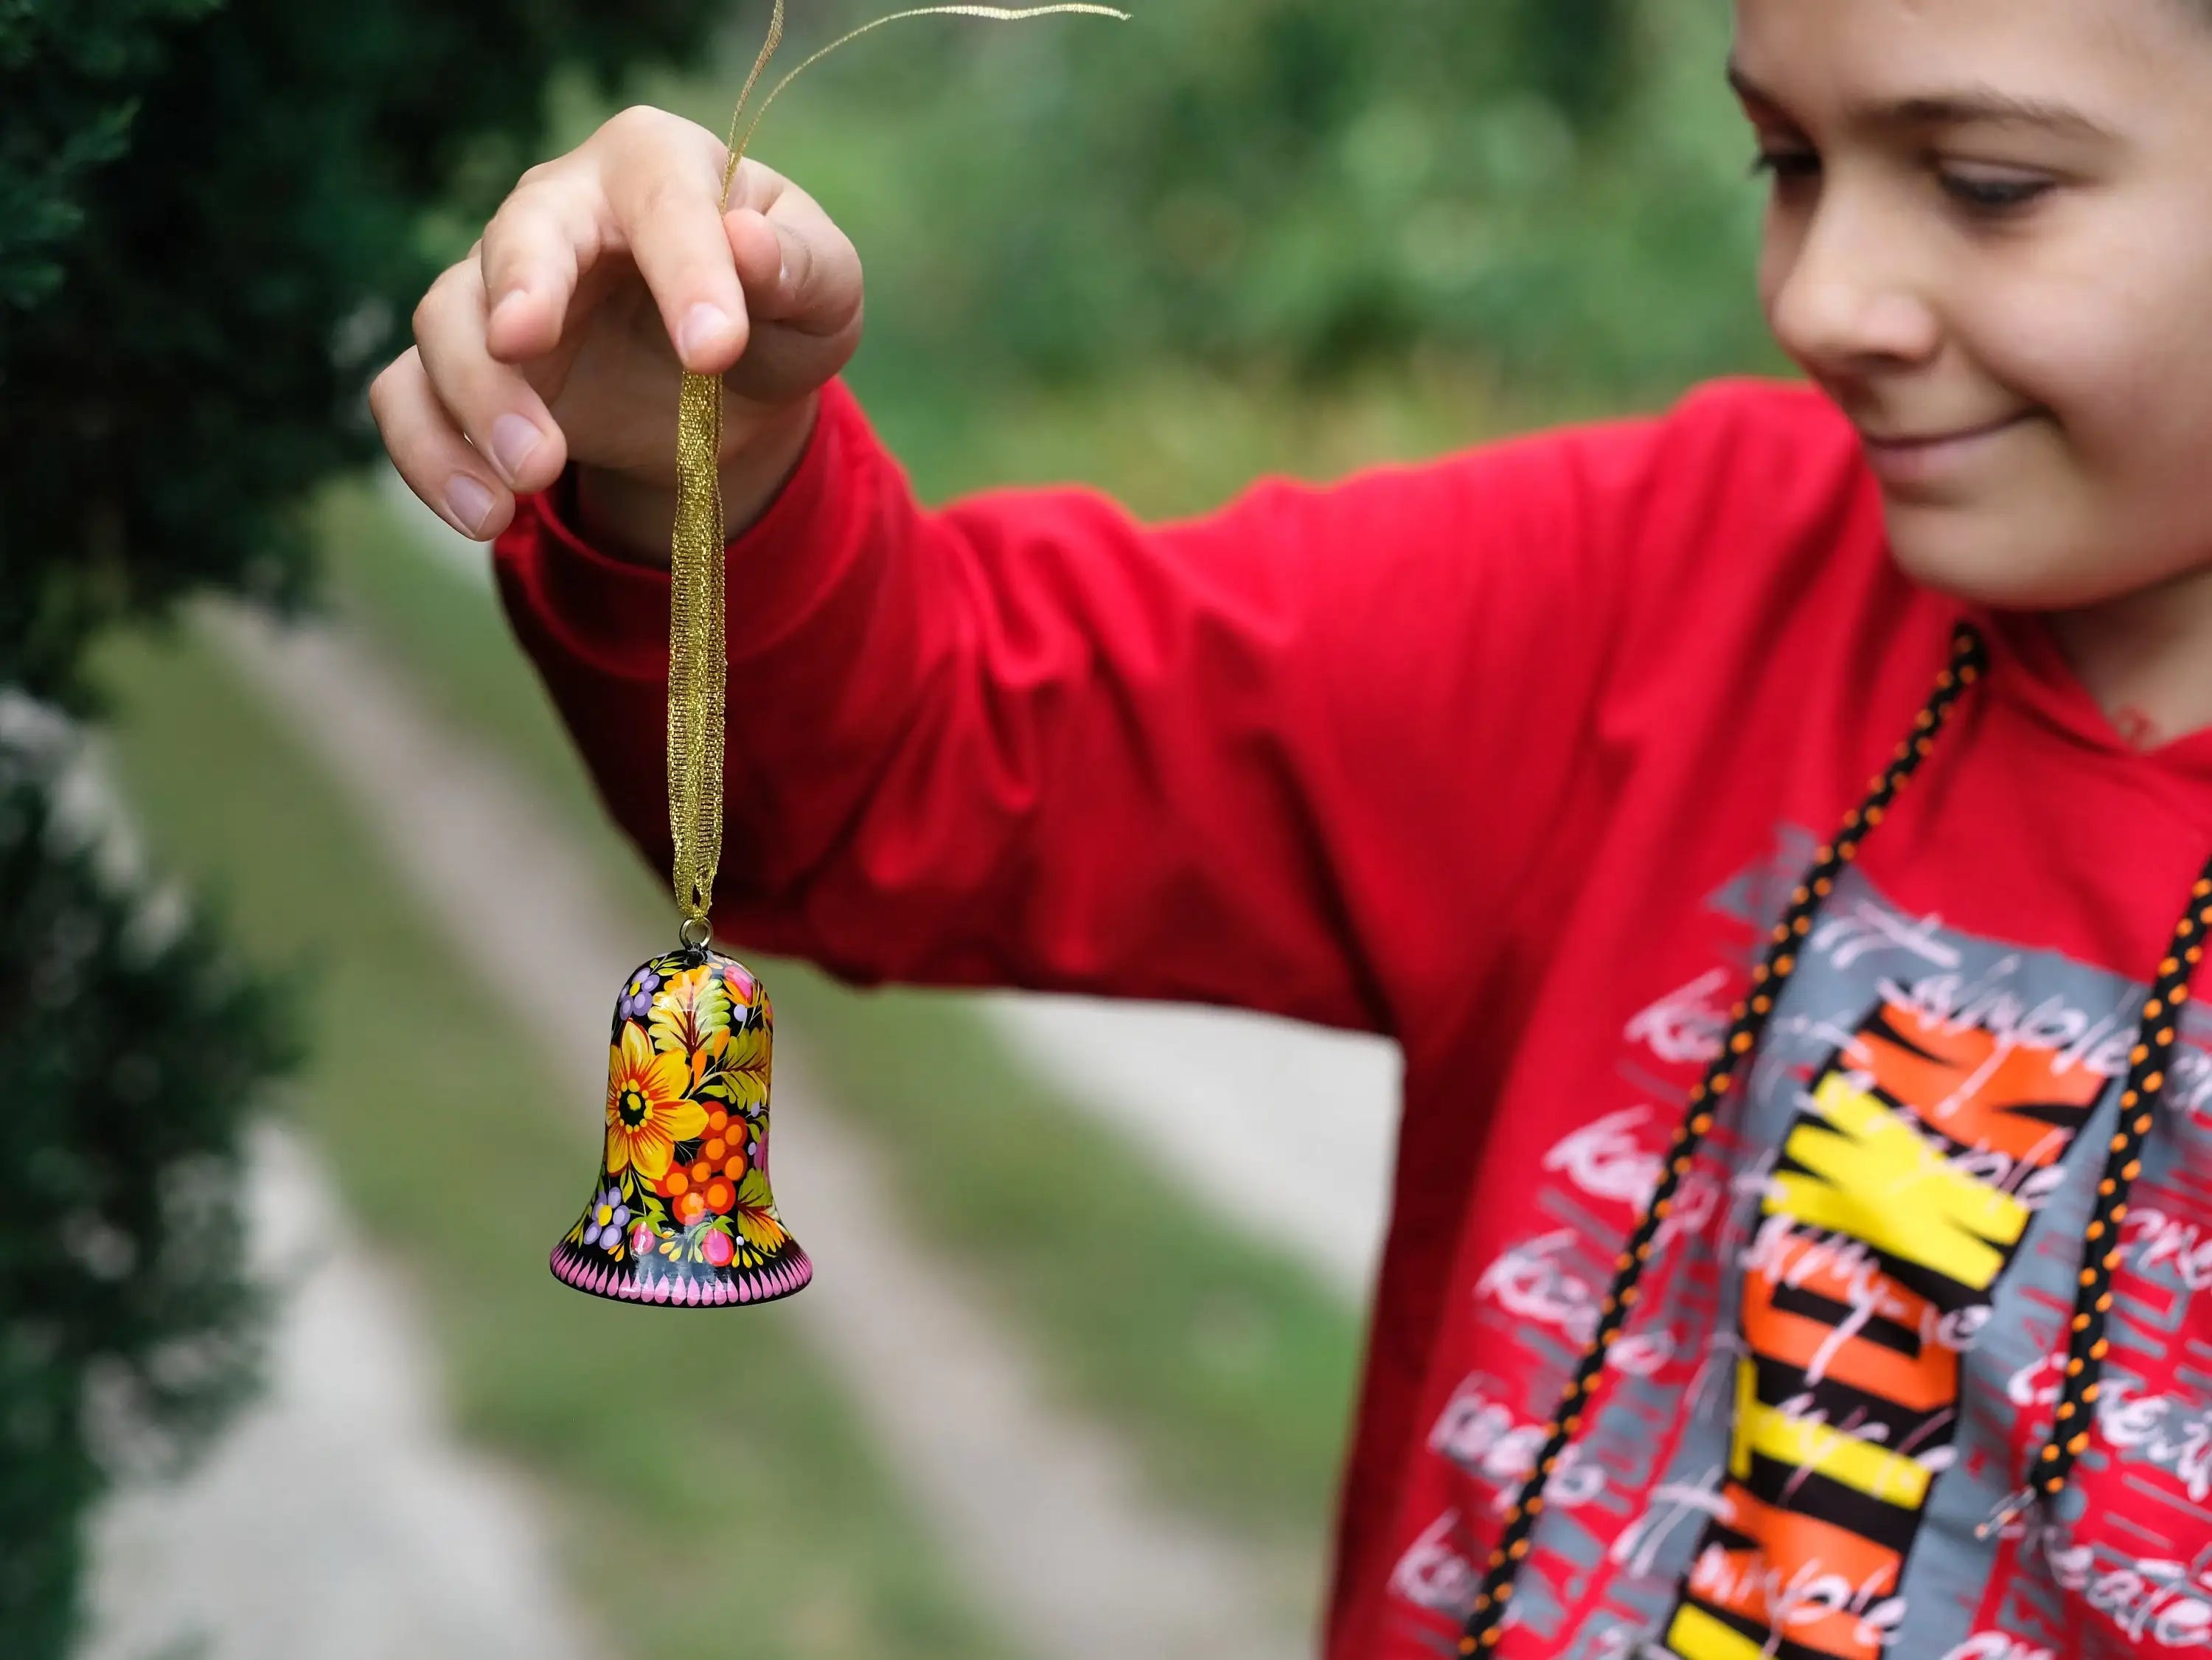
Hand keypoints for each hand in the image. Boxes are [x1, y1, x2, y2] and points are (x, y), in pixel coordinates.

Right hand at [370, 105, 864, 563]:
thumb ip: (803, 267)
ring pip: (446, 319)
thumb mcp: (825, 290)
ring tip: (534, 477)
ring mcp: (498, 287)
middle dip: (518, 292)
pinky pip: (408, 396)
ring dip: (478, 399)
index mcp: (655, 166)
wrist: (729, 379)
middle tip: (522, 346)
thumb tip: (750, 245)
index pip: (662, 200)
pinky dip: (431, 455)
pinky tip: (482, 515)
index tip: (717, 349)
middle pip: (516, 236)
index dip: (686, 270)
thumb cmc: (778, 306)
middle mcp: (559, 208)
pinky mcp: (468, 366)